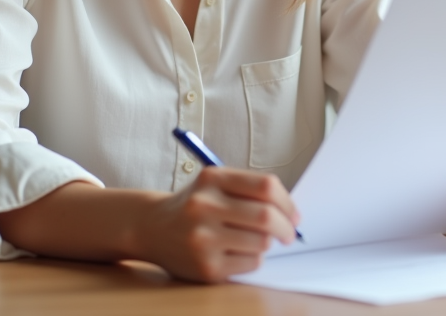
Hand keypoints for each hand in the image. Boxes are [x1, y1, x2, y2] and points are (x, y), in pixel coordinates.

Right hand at [138, 166, 299, 282]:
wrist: (151, 228)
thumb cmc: (194, 205)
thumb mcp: (215, 184)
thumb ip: (250, 190)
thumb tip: (291, 212)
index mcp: (212, 178)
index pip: (266, 186)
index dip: (287, 202)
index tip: (294, 214)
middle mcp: (205, 206)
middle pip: (266, 216)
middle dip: (286, 227)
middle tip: (289, 233)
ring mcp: (203, 238)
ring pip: (261, 242)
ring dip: (268, 243)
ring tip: (257, 240)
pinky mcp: (206, 267)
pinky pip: (250, 263)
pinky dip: (254, 258)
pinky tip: (239, 252)